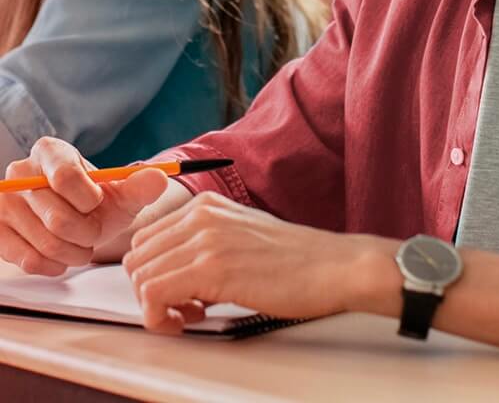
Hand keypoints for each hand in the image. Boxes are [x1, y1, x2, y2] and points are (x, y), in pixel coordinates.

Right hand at [0, 137, 169, 275]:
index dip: (88, 199)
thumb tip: (160, 177)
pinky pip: (27, 260)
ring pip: (45, 241)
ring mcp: (4, 203)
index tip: (97, 202)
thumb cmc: (98, 203)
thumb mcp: (123, 192)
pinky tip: (62, 258)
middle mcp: (20, 172)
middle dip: (86, 232)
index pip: (65, 176)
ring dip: (73, 252)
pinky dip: (52, 265)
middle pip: (57, 217)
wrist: (79, 222)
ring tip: (82, 245)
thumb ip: (141, 185)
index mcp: (50, 151)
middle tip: (93, 231)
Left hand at [123, 191, 400, 333]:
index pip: (146, 237)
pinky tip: (189, 320)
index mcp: (207, 205)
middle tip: (181, 308)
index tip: (176, 292)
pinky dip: (161, 318)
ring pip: (141, 277)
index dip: (154, 272)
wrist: (333, 266)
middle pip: (137, 257)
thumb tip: (175, 273)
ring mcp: (205, 238)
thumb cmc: (296, 260)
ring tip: (190, 314)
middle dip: (150, 290)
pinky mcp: (211, 267)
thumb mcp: (242, 235)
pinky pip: (154, 295)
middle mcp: (201, 215)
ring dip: (157, 306)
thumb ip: (206, 244)